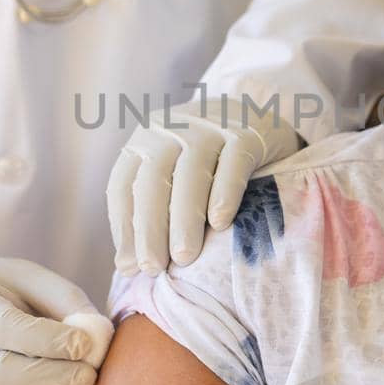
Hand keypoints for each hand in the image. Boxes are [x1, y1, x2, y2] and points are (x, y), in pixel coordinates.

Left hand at [107, 102, 300, 274]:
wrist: (259, 116)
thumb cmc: (209, 161)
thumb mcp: (172, 174)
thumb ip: (150, 212)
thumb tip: (126, 267)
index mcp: (144, 141)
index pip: (124, 186)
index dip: (124, 229)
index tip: (130, 267)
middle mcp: (171, 129)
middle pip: (153, 181)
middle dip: (150, 228)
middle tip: (153, 268)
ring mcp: (209, 126)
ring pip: (191, 174)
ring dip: (184, 220)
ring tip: (183, 258)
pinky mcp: (246, 131)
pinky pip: (233, 163)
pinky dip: (225, 194)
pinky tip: (220, 224)